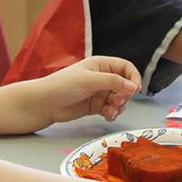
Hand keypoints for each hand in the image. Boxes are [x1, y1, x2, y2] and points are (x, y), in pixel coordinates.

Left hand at [21, 55, 140, 128]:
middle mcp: (102, 78)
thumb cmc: (63, 85)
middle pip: (125, 86)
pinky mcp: (96, 106)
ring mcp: (99, 92)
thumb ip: (113, 82)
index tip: (135, 89)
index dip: (133, 77)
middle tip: (117, 101)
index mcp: (101, 65)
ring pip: (120, 99)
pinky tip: (107, 116)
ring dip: (119, 106)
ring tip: (111, 111)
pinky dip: (112, 113)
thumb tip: (133, 87)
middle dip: (125, 95)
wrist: (46, 103)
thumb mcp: (90, 80)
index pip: (125, 67)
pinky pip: (112, 109)